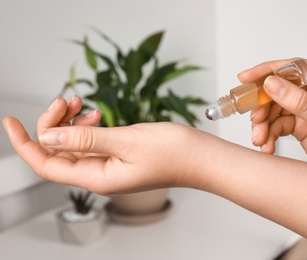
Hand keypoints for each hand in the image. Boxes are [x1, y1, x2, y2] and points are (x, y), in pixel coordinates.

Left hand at [2, 96, 194, 193]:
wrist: (201, 156)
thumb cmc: (173, 153)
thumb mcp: (126, 141)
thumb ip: (86, 138)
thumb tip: (48, 134)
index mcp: (97, 178)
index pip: (46, 164)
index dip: (25, 143)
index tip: (10, 120)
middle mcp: (99, 174)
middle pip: (58, 150)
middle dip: (53, 122)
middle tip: (65, 98)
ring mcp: (109, 164)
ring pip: (74, 143)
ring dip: (71, 121)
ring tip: (81, 101)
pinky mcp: (119, 154)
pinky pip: (91, 140)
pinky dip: (88, 124)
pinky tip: (96, 112)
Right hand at [241, 59, 306, 182]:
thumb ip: (300, 103)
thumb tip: (271, 84)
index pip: (296, 68)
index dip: (269, 71)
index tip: (247, 79)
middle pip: (282, 89)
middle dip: (264, 106)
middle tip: (253, 119)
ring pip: (277, 108)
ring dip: (264, 124)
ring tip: (260, 140)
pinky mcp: (303, 126)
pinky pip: (278, 125)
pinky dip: (269, 135)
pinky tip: (268, 146)